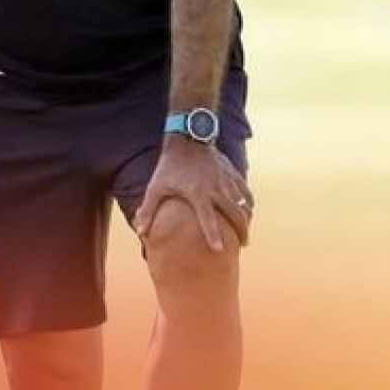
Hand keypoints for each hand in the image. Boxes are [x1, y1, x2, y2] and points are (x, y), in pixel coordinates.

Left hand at [133, 136, 251, 250]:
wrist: (187, 139)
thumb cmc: (169, 166)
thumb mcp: (156, 187)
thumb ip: (148, 210)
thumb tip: (139, 232)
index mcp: (198, 194)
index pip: (208, 219)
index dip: (213, 235)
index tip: (219, 251)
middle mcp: (216, 189)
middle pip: (235, 215)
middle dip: (241, 232)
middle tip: (242, 245)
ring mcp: (227, 181)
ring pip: (244, 205)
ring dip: (247, 220)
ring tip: (245, 232)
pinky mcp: (233, 174)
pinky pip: (247, 193)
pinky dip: (249, 204)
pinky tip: (248, 211)